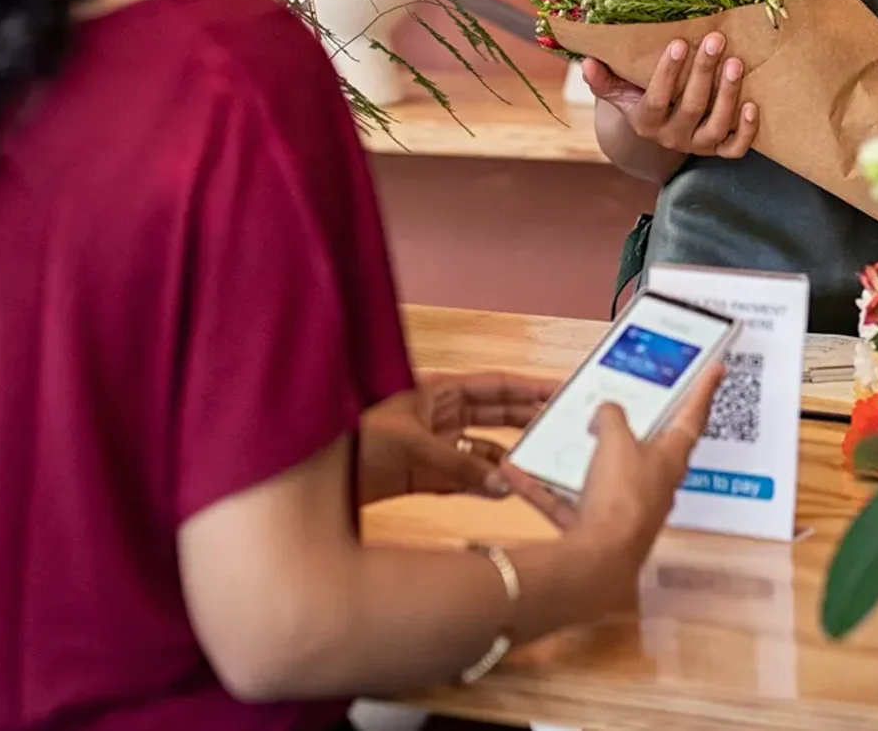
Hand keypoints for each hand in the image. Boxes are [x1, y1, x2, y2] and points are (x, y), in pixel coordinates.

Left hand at [356, 372, 557, 504]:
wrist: (316, 476)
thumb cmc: (354, 437)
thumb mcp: (411, 444)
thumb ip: (458, 465)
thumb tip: (501, 484)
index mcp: (438, 393)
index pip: (494, 385)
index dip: (528, 387)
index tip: (558, 390)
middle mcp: (440, 417)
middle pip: (495, 414)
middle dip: (527, 419)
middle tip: (561, 427)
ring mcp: (434, 448)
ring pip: (484, 450)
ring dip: (507, 459)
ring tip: (536, 467)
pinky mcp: (424, 477)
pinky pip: (466, 479)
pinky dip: (485, 485)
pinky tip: (504, 492)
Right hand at [502, 363, 723, 602]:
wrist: (599, 560)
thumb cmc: (623, 497)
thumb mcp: (615, 439)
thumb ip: (611, 416)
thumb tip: (607, 412)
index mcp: (671, 457)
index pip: (693, 415)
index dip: (703, 389)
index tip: (715, 370)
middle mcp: (653, 483)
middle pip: (645, 446)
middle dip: (628, 426)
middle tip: (620, 400)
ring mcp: (625, 507)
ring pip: (601, 473)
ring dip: (577, 456)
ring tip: (556, 432)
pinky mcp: (596, 527)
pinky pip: (568, 500)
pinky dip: (545, 486)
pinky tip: (519, 472)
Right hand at [584, 31, 756, 158]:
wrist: (659, 129)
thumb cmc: (638, 96)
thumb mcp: (618, 90)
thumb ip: (602, 78)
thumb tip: (587, 62)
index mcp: (645, 122)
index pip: (656, 99)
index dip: (668, 73)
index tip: (679, 42)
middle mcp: (671, 138)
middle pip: (691, 108)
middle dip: (704, 72)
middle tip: (716, 40)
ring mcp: (697, 145)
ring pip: (716, 127)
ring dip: (727, 95)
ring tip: (736, 63)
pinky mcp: (719, 150)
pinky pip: (736, 148)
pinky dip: (747, 130)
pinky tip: (753, 104)